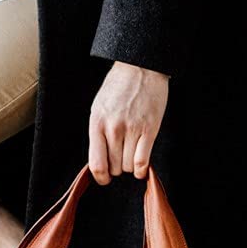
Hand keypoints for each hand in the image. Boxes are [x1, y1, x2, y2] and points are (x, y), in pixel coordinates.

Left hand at [88, 61, 169, 183]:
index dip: (100, 177)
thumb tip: (99, 159)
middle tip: (119, 159)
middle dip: (116, 168)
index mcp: (97, 124)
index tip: (104, 179)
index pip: (96, 163)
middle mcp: (113, 129)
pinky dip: (141, 170)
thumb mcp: (98, 108)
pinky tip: (140, 168)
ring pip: (128, 166)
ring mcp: (132, 130)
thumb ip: (98, 133)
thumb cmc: (118, 88)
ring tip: (130, 155)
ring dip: (129, 166)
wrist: (140, 68)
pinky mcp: (150, 130)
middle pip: (113, 167)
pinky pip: (142, 161)